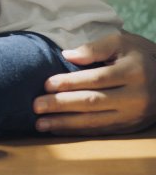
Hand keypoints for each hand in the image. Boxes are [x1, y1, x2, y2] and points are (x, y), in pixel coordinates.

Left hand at [33, 32, 155, 134]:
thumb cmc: (138, 55)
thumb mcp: (121, 42)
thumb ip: (94, 48)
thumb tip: (67, 56)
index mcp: (133, 72)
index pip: (96, 79)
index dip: (70, 82)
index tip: (45, 84)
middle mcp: (135, 97)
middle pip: (93, 102)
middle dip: (61, 105)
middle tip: (35, 105)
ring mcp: (133, 115)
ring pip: (95, 121)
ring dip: (65, 123)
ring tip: (40, 123)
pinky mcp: (129, 127)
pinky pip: (100, 131)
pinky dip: (77, 131)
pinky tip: (57, 129)